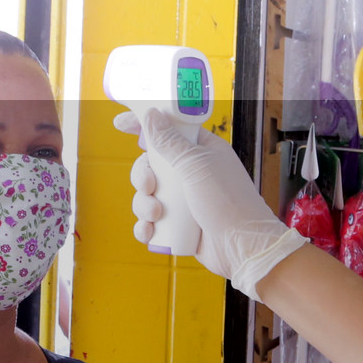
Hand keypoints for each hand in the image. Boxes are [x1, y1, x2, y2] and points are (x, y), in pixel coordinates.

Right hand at [118, 108, 306, 297]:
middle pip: (151, 165)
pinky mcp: (179, 225)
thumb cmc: (227, 202)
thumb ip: (170, 142)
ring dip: (144, 205)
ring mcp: (185, 200)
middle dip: (142, 177)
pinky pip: (151, 222)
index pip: (168, 129)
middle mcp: (192, 173)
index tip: (120, 124)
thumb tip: (152, 116)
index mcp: (201, 150)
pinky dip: (146, 227)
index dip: (144, 125)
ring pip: (147, 195)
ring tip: (156, 216)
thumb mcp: (197, 165)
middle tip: (148, 187)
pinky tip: (149, 232)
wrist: (241, 247)